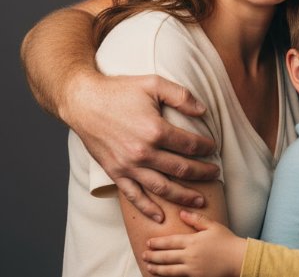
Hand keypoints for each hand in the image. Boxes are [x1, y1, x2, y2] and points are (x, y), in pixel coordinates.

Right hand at [67, 72, 218, 220]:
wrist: (83, 101)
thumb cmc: (119, 90)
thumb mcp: (153, 83)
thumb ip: (181, 96)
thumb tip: (203, 110)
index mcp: (155, 130)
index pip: (190, 145)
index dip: (206, 148)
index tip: (213, 148)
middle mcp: (143, 152)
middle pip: (181, 169)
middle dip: (202, 173)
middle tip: (215, 174)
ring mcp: (128, 166)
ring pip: (162, 188)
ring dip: (183, 196)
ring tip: (199, 201)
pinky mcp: (115, 172)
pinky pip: (134, 196)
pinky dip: (148, 208)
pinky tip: (160, 216)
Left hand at [144, 210, 245, 276]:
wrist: (238, 259)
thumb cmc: (227, 241)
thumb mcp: (212, 226)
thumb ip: (196, 219)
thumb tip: (181, 212)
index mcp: (192, 241)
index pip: (170, 242)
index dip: (157, 243)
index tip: (148, 242)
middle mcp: (190, 255)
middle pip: (166, 256)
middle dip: (153, 256)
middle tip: (143, 255)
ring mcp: (192, 269)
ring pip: (169, 270)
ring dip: (157, 268)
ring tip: (149, 267)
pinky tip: (163, 276)